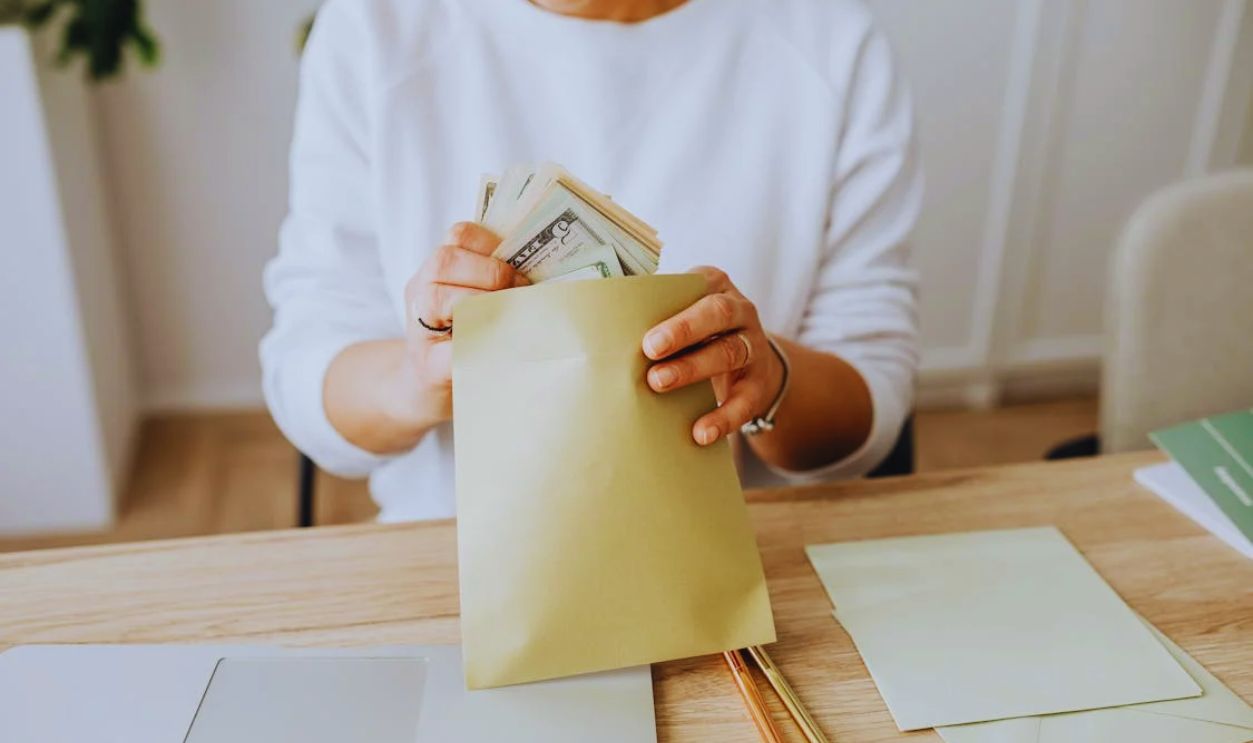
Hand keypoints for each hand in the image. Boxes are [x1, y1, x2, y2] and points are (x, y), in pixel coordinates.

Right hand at [395, 222, 527, 425]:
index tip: (519, 265)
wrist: (427, 388)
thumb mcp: (475, 302)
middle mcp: (420, 291)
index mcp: (437, 271)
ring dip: (479, 302)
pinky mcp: (427, 366)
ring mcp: (419, 329)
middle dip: (490, 272)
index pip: (459, 235)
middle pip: (445, 260)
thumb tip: (551, 274)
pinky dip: (475, 345)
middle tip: (519, 290)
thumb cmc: (464, 340)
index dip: (492, 243)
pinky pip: (448, 350)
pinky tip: (498, 348)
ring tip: (506, 315)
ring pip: (436, 297)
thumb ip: (498, 283)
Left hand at [643, 267, 783, 445]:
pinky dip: (723, 418)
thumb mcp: (683, 317)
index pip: (700, 284)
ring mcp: (753, 347)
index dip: (675, 303)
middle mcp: (740, 312)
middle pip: (717, 313)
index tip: (647, 332)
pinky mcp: (758, 385)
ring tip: (658, 382)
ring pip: (729, 352)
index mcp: (715, 287)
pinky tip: (701, 433)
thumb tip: (599, 332)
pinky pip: (744, 401)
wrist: (750, 369)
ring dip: (693, 368)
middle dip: (683, 330)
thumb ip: (653, 317)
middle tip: (650, 349)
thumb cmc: (699, 337)